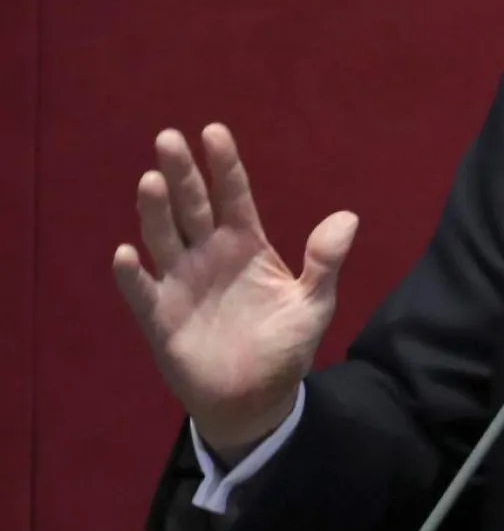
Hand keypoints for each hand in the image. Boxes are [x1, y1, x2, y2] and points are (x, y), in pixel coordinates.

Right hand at [112, 123, 357, 455]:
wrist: (257, 399)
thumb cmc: (284, 346)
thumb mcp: (314, 303)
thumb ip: (325, 262)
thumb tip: (348, 218)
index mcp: (245, 245)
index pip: (233, 195)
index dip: (224, 165)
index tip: (215, 131)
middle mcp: (208, 255)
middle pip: (192, 206)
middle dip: (182, 173)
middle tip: (169, 138)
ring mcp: (181, 283)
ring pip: (164, 237)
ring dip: (155, 210)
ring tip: (152, 180)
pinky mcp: (160, 317)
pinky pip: (142, 291)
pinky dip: (132, 274)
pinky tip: (128, 254)